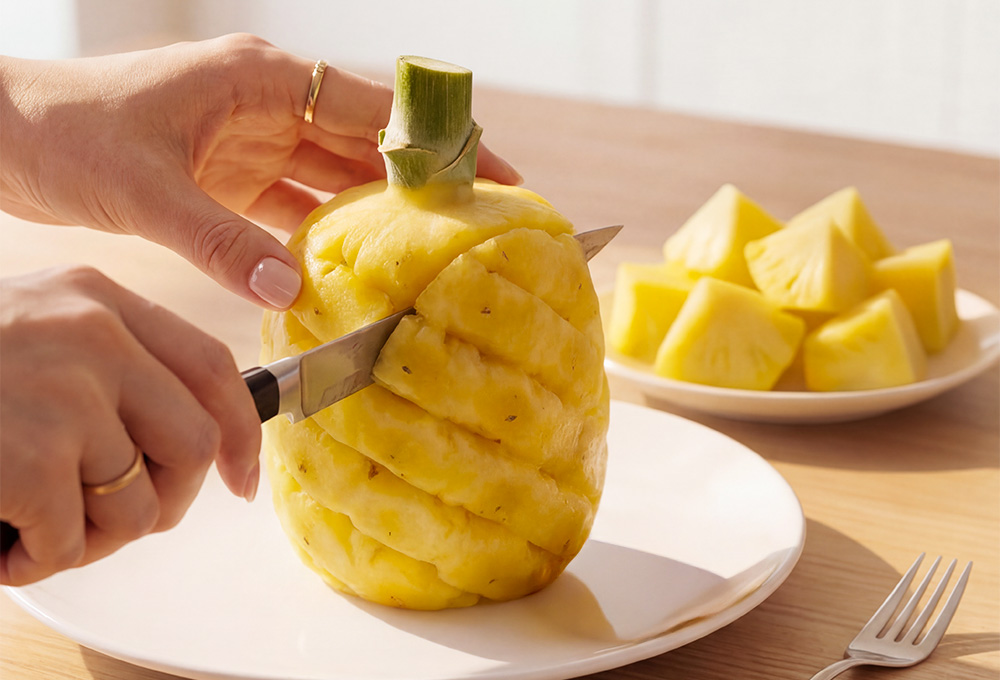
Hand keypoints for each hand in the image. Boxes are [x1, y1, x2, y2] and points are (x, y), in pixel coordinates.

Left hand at [0, 34, 521, 309]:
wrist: (2, 137)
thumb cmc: (63, 135)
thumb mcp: (144, 188)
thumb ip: (218, 241)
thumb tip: (291, 291)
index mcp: (262, 79)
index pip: (373, 108)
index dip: (437, 141)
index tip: (492, 173)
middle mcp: (268, 104)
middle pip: (366, 143)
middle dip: (419, 181)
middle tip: (475, 224)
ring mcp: (252, 140)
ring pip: (335, 176)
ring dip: (375, 213)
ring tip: (426, 252)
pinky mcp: (231, 176)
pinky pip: (295, 205)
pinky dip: (322, 235)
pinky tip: (349, 267)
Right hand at [0, 266, 260, 585]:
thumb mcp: (35, 334)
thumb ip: (111, 370)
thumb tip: (196, 443)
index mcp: (99, 299)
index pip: (212, 367)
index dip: (239, 435)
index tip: (240, 480)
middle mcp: (92, 334)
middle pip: (193, 443)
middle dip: (164, 501)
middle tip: (110, 519)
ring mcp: (61, 390)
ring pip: (140, 501)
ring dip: (94, 537)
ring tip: (37, 522)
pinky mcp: (28, 450)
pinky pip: (74, 537)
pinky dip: (41, 557)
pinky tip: (3, 536)